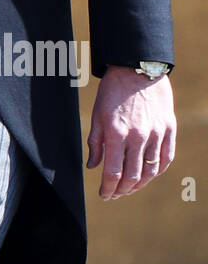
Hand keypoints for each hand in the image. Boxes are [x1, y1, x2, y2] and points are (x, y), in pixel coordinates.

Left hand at [87, 65, 175, 198]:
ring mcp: (157, 133)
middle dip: (122, 190)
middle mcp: (138, 136)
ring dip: (139, 184)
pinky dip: (157, 171)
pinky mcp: (169, 129)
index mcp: (117, 133)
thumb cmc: (113, 92)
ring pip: (150, 171)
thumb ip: (95, 142)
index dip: (108, 188)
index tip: (103, 194)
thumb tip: (93, 166)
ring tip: (130, 188)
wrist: (137, 68)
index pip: (113, 172)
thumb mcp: (98, 115)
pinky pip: (166, 159)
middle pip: (133, 176)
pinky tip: (148, 175)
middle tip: (115, 194)